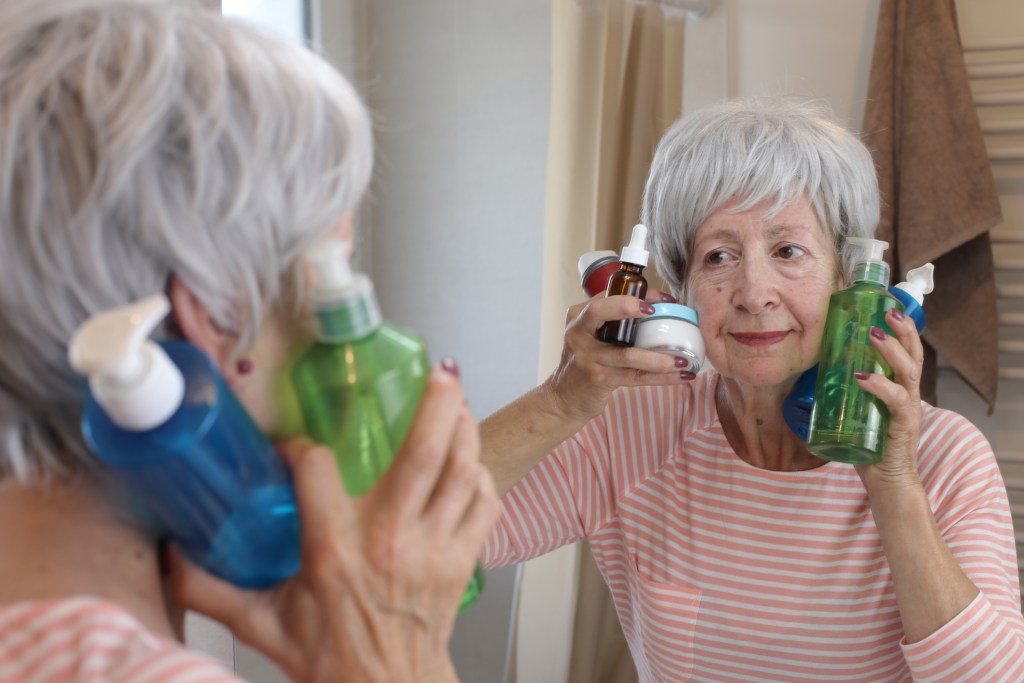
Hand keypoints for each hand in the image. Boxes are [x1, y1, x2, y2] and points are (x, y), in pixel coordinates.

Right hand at [167, 362, 499, 682]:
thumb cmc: (331, 660)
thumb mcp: (263, 625)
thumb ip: (214, 589)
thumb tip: (171, 558)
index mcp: (335, 551)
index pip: (316, 471)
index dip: (300, 449)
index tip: (294, 450)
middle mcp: (390, 541)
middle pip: (424, 456)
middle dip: (436, 406)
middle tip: (439, 373)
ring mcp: (434, 549)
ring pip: (461, 472)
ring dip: (464, 432)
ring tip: (456, 403)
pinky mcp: (461, 562)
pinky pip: (484, 506)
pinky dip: (480, 478)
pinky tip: (469, 463)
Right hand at [546, 288, 694, 422]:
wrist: (564, 398)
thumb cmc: (585, 362)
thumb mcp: (589, 335)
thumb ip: (611, 320)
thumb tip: (659, 307)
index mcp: (578, 317)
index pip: (605, 296)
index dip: (636, 294)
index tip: (663, 298)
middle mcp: (578, 334)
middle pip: (599, 312)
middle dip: (628, 307)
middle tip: (657, 311)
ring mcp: (588, 358)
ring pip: (628, 355)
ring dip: (660, 358)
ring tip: (684, 359)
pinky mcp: (599, 380)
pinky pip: (636, 377)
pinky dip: (662, 377)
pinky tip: (681, 376)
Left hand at [853, 307, 924, 492]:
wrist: (887, 482)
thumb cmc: (871, 446)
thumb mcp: (857, 411)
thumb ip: (842, 393)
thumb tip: (809, 377)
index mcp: (901, 386)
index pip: (908, 351)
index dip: (903, 328)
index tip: (889, 305)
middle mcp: (909, 393)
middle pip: (914, 353)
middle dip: (903, 329)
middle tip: (887, 309)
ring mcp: (909, 408)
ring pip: (908, 371)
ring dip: (891, 350)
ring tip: (873, 334)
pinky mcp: (903, 426)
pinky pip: (896, 400)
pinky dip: (880, 386)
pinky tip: (863, 377)